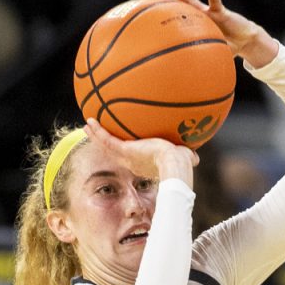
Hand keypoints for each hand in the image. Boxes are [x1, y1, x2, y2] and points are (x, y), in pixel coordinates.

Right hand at [84, 118, 198, 188]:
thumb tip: (196, 158)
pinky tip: (89, 121)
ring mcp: (126, 156)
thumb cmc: (182, 162)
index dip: (123, 150)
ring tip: (87, 126)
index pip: (130, 156)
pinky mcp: (124, 150)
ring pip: (106, 144)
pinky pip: (106, 139)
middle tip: (96, 135)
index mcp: (143, 163)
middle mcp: (132, 161)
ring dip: (96, 135)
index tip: (121, 145)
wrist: (174, 164)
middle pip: (114, 150)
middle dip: (105, 143)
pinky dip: (98, 130)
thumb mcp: (185, 157)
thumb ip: (189, 156)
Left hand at [158, 0, 278, 66]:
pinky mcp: (220, 11)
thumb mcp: (214, 52)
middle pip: (181, 3)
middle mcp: (201, 15)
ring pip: (189, 0)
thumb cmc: (230, 46)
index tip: (156, 9)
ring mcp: (209, 12)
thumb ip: (204, 57)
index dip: (169, 14)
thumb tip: (192, 73)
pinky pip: (215, 0)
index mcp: (198, 25)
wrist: (246, 41)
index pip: (180, 18)